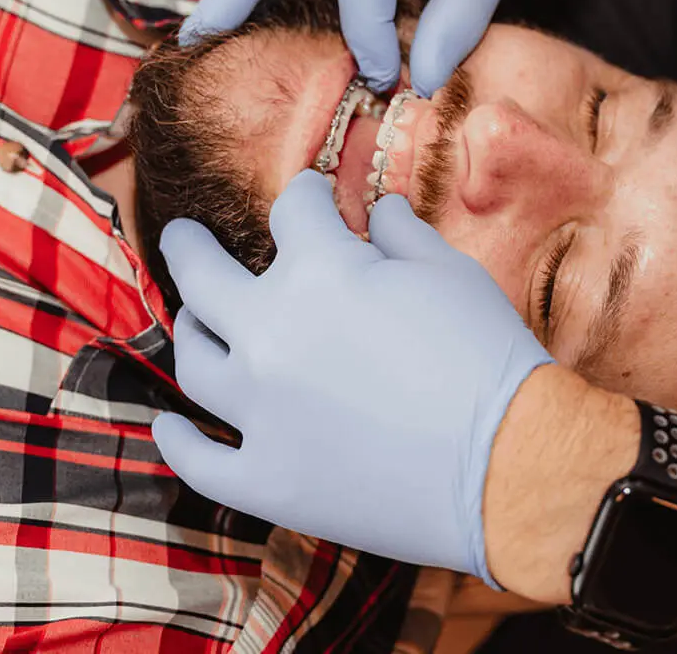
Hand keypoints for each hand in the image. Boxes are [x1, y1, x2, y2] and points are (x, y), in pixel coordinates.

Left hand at [152, 171, 553, 585]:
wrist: (509, 465)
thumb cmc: (488, 358)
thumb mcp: (452, 274)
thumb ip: (401, 236)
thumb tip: (379, 212)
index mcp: (318, 271)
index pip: (293, 211)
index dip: (306, 197)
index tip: (312, 199)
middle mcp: (270, 333)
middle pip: (204, 277)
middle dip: (190, 247)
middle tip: (182, 236)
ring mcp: (259, 411)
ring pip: (196, 362)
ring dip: (189, 334)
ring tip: (190, 323)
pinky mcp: (266, 479)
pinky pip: (202, 461)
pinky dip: (179, 441)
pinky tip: (167, 424)